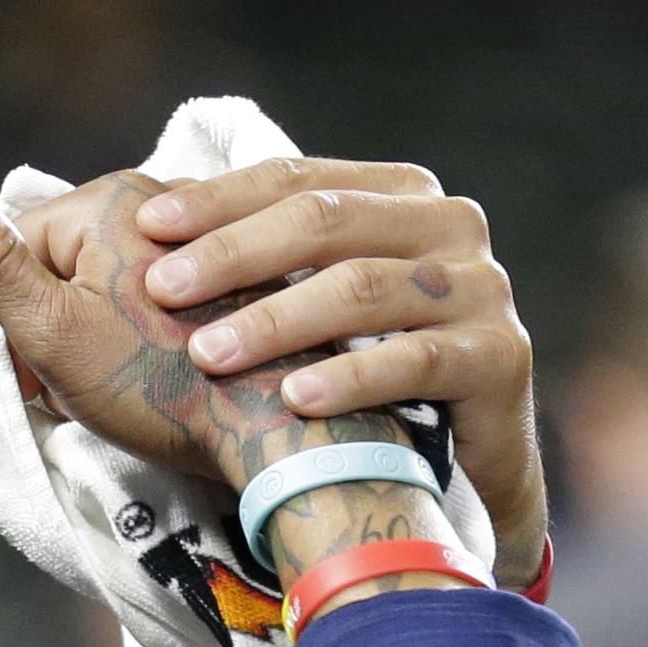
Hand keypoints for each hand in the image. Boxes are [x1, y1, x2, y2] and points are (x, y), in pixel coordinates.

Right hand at [0, 169, 448, 583]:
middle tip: (92, 385)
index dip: (21, 322)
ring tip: (137, 383)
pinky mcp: (248, 271)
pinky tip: (178, 371)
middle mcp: (165, 196)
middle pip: (75, 263)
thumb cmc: (157, 387)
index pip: (24, 251)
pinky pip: (174, 296)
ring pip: (123, 282)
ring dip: (113, 334)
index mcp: (109, 198)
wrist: (272, 432)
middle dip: (69, 327)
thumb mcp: (51, 330)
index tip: (47, 375)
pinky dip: (164, 333)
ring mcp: (213, 230)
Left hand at [134, 159, 545, 586]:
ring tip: (208, 353)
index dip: (220, 200)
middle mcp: (449, 225)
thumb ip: (263, 259)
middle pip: (327, 223)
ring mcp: (482, 288)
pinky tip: (294, 399)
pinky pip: (415, 361)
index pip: (299, 180)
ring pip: (364, 288)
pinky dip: (350, 379)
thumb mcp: (313, 306)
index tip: (147, 228)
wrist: (459, 465)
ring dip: (277, 321)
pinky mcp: (500, 356)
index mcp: (399, 196)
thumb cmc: (363, 377)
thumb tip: (150, 224)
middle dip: (234, 254)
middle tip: (163, 290)